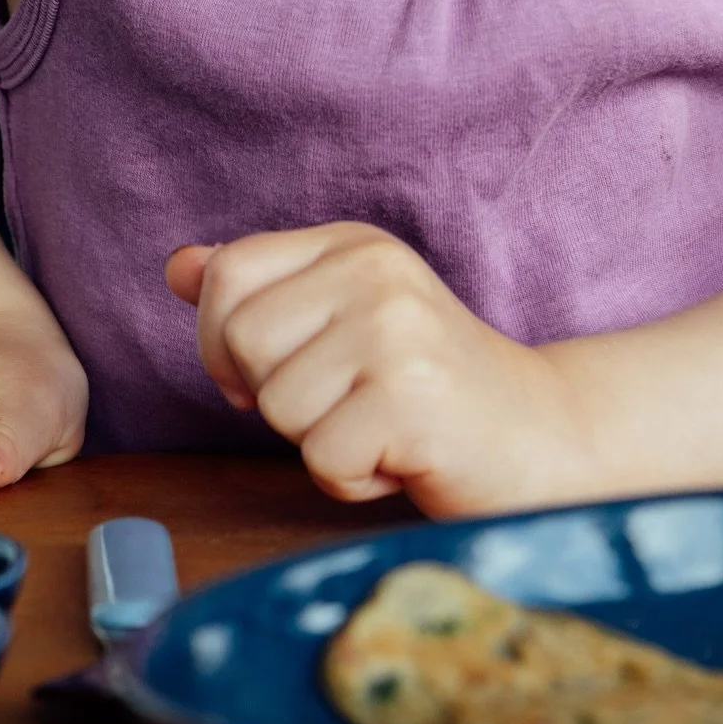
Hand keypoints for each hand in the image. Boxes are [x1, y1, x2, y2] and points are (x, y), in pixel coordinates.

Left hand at [165, 224, 591, 517]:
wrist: (545, 436)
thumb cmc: (427, 389)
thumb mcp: (341, 321)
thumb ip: (261, 293)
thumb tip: (177, 266)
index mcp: (352, 243)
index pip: (226, 274)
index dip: (225, 343)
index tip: (280, 371)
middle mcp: (375, 270)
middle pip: (240, 342)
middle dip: (279, 398)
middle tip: (352, 403)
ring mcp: (396, 329)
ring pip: (276, 407)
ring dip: (322, 442)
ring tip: (384, 427)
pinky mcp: (412, 397)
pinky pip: (321, 458)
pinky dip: (355, 479)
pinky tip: (405, 458)